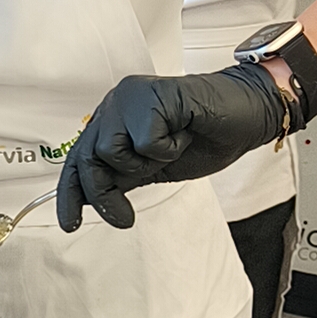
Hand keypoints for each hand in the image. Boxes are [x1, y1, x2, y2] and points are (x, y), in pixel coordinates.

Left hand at [57, 64, 290, 231]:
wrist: (246, 115)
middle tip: (124, 217)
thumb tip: (91, 199)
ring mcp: (132, 96)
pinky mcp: (153, 94)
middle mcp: (117, 103)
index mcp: (114, 119)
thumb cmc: (204, 137)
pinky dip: (167, 149)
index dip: (72, 193)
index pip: (79, 159)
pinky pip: (144, 140)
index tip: (70, 223)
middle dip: (104, 194)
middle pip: (87, 158)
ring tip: (171, 150)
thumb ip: (123, 178)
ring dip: (145, 164)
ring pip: (111, 150)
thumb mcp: (155, 168)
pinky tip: (183, 134)